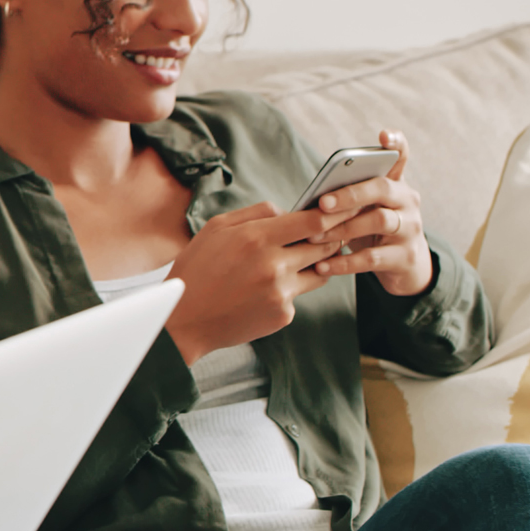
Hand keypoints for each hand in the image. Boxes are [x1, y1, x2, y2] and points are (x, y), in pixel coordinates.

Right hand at [165, 201, 347, 364]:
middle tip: (322, 237)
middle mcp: (273, 265)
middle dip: (328, 240)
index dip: (335, 214)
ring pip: (319, 273)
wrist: (185, 320)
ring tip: (290, 264)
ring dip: (313, 265)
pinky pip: (298, 296)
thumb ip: (254, 213)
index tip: (344, 210)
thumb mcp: (216, 228)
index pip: (314, 222)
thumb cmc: (196, 270)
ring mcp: (280, 292)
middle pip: (324, 246)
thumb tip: (288, 212)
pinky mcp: (283, 314)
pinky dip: (288, 290)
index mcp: (256, 238)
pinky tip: (263, 292)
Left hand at [305, 130, 433, 296]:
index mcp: (395, 183)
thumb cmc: (371, 229)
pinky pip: (373, 258)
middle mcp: (407, 201)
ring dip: (343, 228)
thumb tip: (305, 202)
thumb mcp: (363, 210)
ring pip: (378, 221)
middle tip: (322, 203)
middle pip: (383, 188)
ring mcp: (410, 228)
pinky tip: (323, 265)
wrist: (404, 266)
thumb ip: (344, 198)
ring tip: (314, 237)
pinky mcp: (405, 257)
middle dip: (351, 194)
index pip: (401, 156)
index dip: (396, 144)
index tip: (383, 135)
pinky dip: (345, 262)